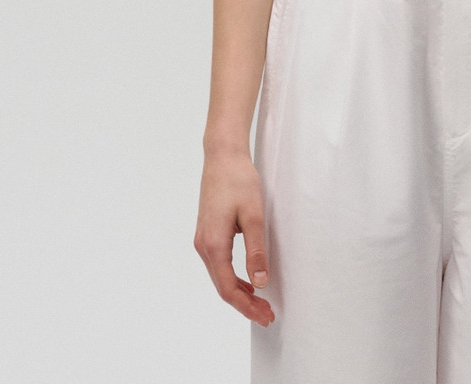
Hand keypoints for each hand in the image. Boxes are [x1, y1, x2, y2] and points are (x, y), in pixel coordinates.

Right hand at [193, 148, 275, 325]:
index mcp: (213, 245)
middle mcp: (203, 246)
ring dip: (239, 292)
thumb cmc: (239, 181)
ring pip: (220, 276)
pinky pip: (219, 264)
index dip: (247, 306)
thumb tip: (260, 283)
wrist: (222, 156)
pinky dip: (233, 278)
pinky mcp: (207, 233)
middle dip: (244, 304)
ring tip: (260, 303)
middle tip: (267, 315)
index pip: (228, 289)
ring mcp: (203, 240)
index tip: (266, 315)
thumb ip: (256, 250)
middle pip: (222, 287)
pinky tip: (248, 281)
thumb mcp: (254, 215)